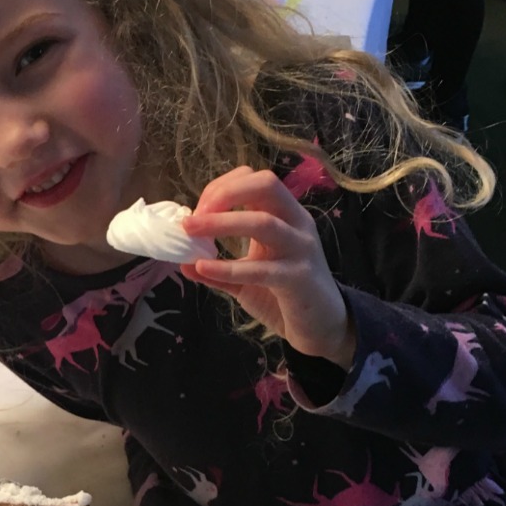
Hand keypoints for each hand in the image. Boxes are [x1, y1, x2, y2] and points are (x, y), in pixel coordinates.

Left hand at [181, 165, 356, 366]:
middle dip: (225, 193)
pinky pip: (260, 269)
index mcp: (287, 215)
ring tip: (189, 231)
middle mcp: (298, 224)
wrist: (322, 327)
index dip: (222, 187)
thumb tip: (183, 261)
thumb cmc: (286, 296)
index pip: (254, 179)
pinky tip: (204, 268)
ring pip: (263, 222)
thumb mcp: (248, 277)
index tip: (198, 210)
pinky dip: (228, 267)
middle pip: (265, 184)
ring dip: (220, 223)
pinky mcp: (299, 278)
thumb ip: (219, 269)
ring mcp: (301, 249)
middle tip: (195, 216)